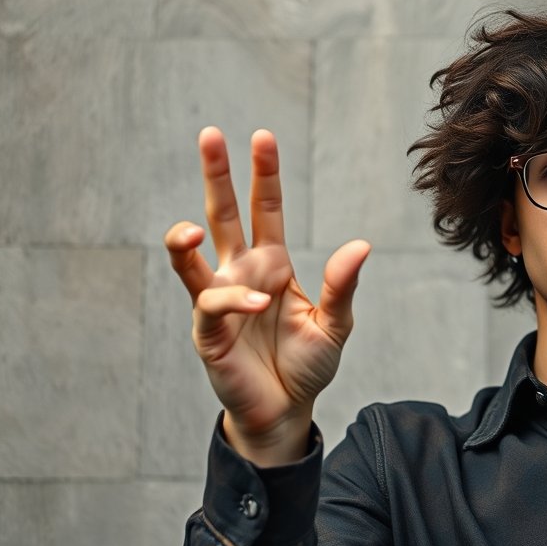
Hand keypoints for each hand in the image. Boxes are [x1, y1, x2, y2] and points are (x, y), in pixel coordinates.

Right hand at [164, 127, 370, 464]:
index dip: (264, 175)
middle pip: (224, 215)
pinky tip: (257, 305)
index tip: (263, 137)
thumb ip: (343, 285)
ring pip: (191, 258)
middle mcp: (242, 274)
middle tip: (210, 134)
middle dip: (216, 176)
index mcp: (273, 265)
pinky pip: (210, 306)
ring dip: (184, 238)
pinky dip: (232, 301)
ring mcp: (221, 301)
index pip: (266, 209)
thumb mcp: (336, 323)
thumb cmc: (307, 366)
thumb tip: (362, 244)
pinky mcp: (209, 332)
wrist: (287, 411)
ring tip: (191, 229)